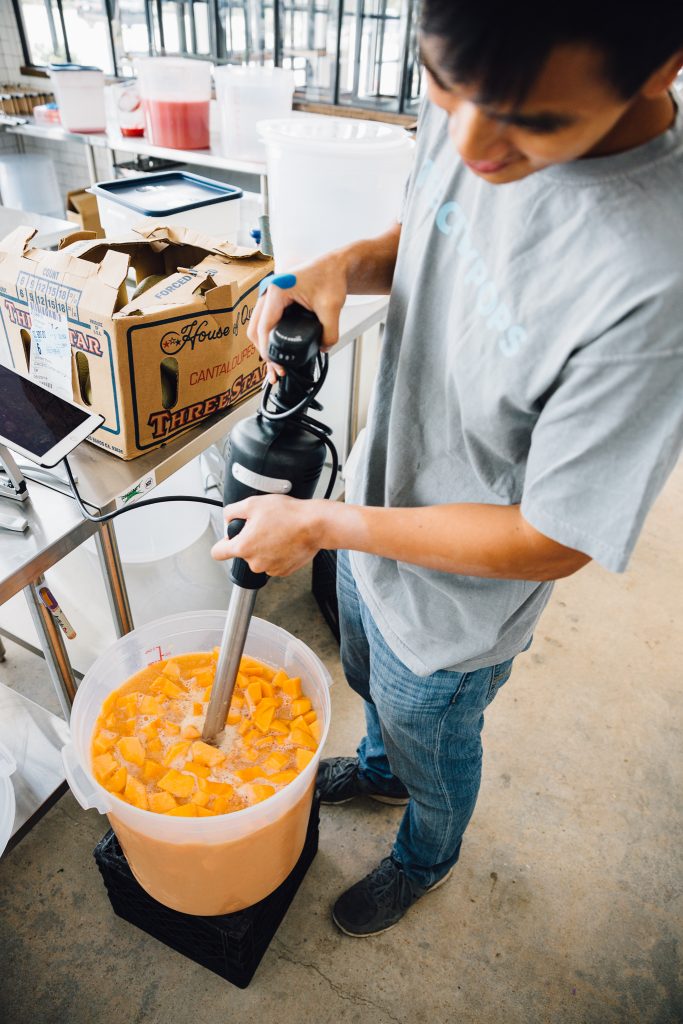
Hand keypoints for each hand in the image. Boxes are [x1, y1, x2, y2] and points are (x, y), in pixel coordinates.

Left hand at [211, 495, 327, 576]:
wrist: (315, 525)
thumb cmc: (288, 514)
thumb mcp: (253, 503)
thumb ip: (232, 511)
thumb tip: (228, 518)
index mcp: (243, 547)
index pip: (217, 553)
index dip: (221, 543)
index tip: (228, 539)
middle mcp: (255, 562)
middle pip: (243, 552)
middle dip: (250, 540)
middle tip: (264, 526)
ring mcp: (270, 568)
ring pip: (260, 557)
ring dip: (265, 547)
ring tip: (278, 532)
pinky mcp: (284, 571)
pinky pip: (274, 562)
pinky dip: (278, 553)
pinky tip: (286, 540)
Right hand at [248, 252, 347, 383]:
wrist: (334, 265)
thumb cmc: (331, 277)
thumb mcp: (332, 306)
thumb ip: (330, 332)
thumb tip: (322, 349)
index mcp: (277, 291)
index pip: (264, 327)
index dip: (268, 350)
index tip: (278, 365)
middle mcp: (268, 292)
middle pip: (255, 329)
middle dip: (264, 352)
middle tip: (277, 370)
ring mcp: (269, 297)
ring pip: (257, 327)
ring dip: (264, 346)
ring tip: (276, 367)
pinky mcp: (275, 302)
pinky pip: (265, 323)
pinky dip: (269, 338)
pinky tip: (276, 352)